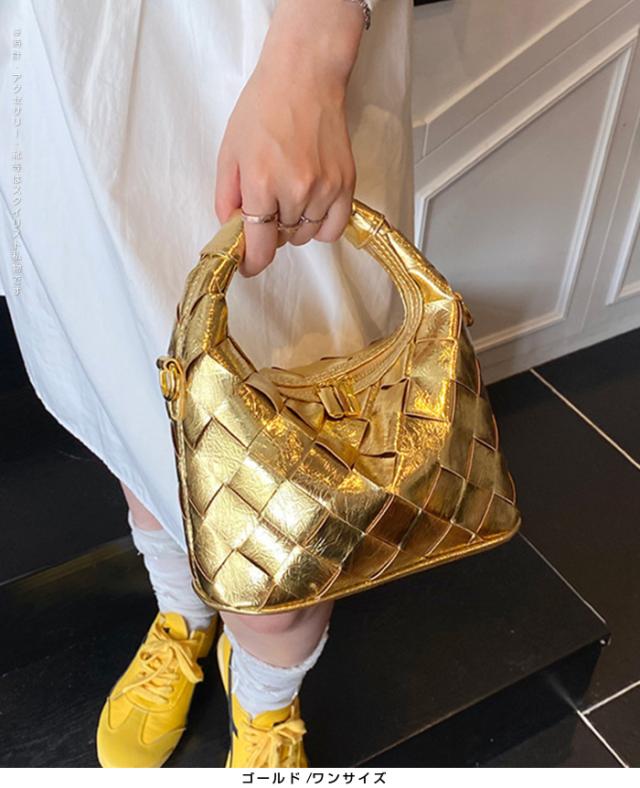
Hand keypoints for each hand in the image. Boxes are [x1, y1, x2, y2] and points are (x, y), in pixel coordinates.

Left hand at [214, 0, 365, 276]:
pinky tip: (311, 209)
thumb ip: (227, 197)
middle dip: (269, 232)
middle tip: (267, 206)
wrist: (304, 76)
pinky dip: (320, 228)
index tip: (248, 265)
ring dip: (294, 227)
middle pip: (281, 240)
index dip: (251, 262)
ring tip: (288, 198)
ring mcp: (325, 188)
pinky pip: (334, 229)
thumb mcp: (230, 151)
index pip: (258, 246)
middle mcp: (296, 190)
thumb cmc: (263, 107)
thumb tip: (233, 231)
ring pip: (306, 236)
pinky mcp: (346, 184)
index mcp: (261, 183)